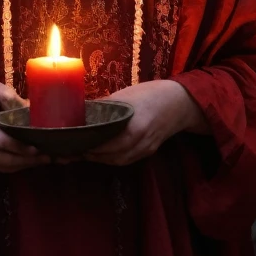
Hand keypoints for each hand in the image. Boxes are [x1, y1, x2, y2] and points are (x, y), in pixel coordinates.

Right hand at [0, 81, 49, 172]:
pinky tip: (29, 162)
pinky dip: (13, 167)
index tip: (37, 148)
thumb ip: (11, 98)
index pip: (1, 141)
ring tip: (43, 160)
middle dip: (26, 160)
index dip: (20, 147)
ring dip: (23, 166)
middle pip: (2, 158)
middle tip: (48, 157)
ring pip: (1, 166)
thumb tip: (33, 109)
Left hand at [85, 80, 202, 165]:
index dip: (90, 146)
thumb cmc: (150, 94)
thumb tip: (81, 113)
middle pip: (111, 156)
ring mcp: (146, 148)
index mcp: (133, 125)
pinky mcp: (149, 151)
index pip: (106, 143)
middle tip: (77, 150)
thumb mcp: (124, 96)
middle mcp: (140, 141)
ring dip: (102, 160)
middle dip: (93, 155)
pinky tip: (104, 154)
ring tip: (87, 153)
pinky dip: (114, 159)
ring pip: (119, 161)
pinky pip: (128, 160)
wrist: (179, 102)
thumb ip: (104, 107)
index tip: (75, 143)